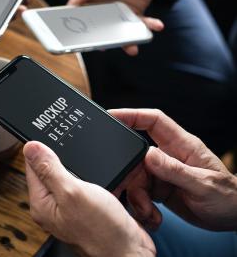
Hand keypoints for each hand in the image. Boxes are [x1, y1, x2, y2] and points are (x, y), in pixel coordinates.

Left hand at [24, 141, 154, 256]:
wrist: (130, 253)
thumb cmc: (102, 232)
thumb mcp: (73, 193)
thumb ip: (50, 169)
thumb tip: (31, 147)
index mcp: (42, 202)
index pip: (32, 165)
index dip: (41, 147)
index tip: (50, 132)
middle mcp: (54, 205)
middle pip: (52, 168)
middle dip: (64, 154)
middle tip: (74, 141)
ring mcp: (71, 207)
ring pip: (73, 174)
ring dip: (83, 165)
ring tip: (91, 158)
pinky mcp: (89, 207)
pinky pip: (89, 183)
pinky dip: (96, 175)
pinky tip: (103, 172)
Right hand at [69, 0, 171, 55]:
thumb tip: (75, 1)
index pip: (79, 11)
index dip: (75, 22)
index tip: (74, 34)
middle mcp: (103, 4)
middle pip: (97, 26)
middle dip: (100, 38)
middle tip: (102, 46)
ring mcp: (120, 10)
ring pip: (117, 31)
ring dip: (124, 41)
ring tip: (130, 47)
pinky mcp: (136, 11)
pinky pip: (138, 24)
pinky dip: (146, 28)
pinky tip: (155, 26)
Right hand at [111, 109, 236, 230]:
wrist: (234, 219)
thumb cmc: (228, 197)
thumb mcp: (203, 184)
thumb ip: (175, 170)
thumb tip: (148, 155)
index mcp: (181, 145)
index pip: (153, 121)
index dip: (131, 114)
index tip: (110, 115)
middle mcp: (169, 156)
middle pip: (136, 157)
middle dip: (130, 176)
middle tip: (133, 194)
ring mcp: (163, 173)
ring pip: (135, 179)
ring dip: (137, 199)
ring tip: (149, 214)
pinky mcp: (159, 189)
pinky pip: (140, 194)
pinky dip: (142, 208)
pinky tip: (153, 217)